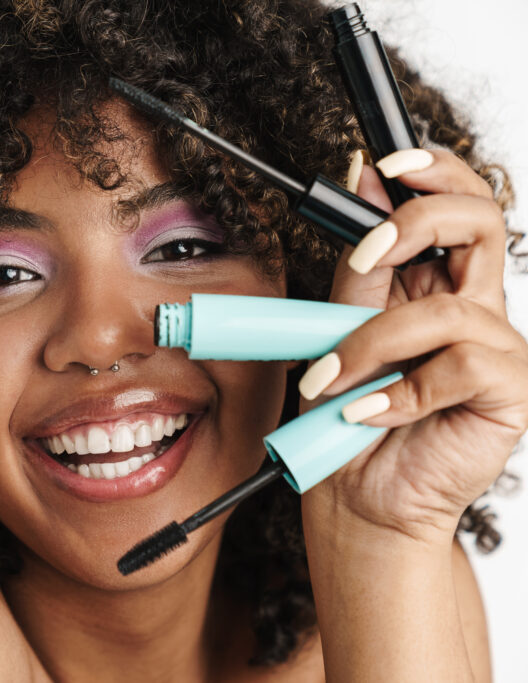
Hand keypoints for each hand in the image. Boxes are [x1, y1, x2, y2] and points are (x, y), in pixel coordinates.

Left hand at [297, 148, 527, 545]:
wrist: (359, 494)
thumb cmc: (348, 415)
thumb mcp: (340, 327)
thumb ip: (359, 266)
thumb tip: (362, 181)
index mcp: (434, 285)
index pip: (456, 205)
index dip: (431, 173)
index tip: (380, 166)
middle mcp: (473, 308)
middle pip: (482, 222)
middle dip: (419, 221)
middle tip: (367, 252)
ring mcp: (497, 349)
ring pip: (445, 310)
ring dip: (371, 343)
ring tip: (332, 380)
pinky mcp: (510, 392)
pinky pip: (460, 366)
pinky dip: (401, 390)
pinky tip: (371, 412)